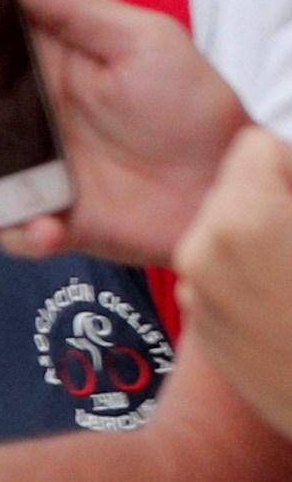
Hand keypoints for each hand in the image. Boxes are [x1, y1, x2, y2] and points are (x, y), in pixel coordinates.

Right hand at [0, 0, 256, 269]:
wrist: (225, 181)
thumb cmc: (190, 104)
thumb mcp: (139, 39)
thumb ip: (71, 7)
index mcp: (46, 68)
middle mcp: (28, 119)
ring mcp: (32, 172)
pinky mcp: (45, 220)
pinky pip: (9, 231)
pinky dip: (20, 232)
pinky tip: (49, 225)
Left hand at [170, 122, 291, 444]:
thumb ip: (288, 183)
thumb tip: (279, 161)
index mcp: (239, 222)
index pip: (257, 147)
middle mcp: (201, 258)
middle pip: (235, 188)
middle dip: (278, 197)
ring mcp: (200, 300)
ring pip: (229, 233)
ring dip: (268, 235)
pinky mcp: (208, 334)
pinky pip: (227, 278)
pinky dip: (258, 276)